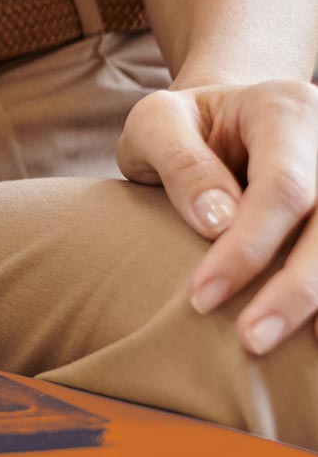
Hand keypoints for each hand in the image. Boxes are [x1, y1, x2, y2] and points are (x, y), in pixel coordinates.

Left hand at [119, 79, 317, 353]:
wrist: (229, 119)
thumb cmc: (185, 127)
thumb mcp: (155, 123)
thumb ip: (180, 162)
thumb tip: (216, 223)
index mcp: (285, 110)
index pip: (282, 188)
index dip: (248, 249)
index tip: (201, 298)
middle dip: (295, 289)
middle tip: (251, 341)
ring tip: (279, 346)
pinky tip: (312, 334)